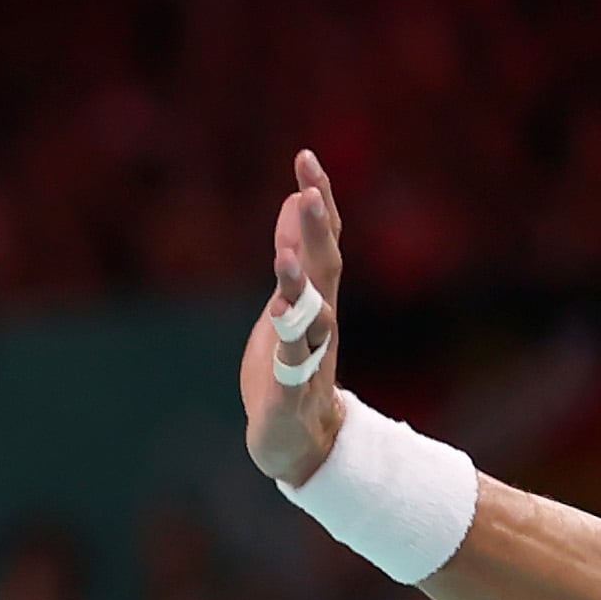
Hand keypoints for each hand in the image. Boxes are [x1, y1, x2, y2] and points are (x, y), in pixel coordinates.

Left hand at [239, 147, 347, 483]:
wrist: (303, 442)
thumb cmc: (292, 366)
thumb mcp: (287, 303)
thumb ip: (295, 253)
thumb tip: (297, 200)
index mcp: (317, 299)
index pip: (322, 241)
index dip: (317, 200)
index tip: (306, 157)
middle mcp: (320, 322)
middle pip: (322, 270)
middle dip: (316, 231)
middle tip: (309, 190)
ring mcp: (309, 356)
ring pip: (309, 318)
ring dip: (299, 286)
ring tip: (285, 256)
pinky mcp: (290, 391)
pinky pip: (291, 366)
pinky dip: (288, 345)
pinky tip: (278, 322)